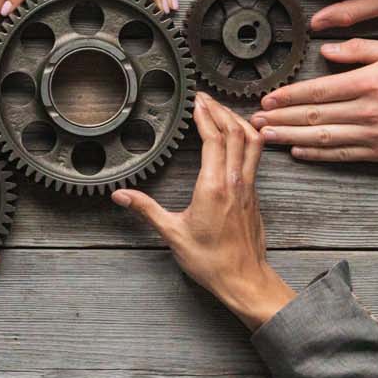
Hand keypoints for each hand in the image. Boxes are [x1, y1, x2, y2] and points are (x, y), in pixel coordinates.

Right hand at [112, 95, 293, 330]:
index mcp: (214, 187)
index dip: (206, 116)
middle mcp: (235, 182)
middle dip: (220, 110)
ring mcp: (248, 187)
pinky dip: (248, 138)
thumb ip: (146, 209)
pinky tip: (240, 136)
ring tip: (222, 110)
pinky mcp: (253, 195)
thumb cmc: (211, 261)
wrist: (244, 279)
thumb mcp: (172, 234)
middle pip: (235, 132)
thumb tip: (122, 195)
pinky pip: (255, 156)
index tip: (196, 101)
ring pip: (252, 141)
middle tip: (205, 98)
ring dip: (238, 120)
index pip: (214, 139)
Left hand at [251, 39, 377, 161]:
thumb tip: (326, 50)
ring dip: (291, 138)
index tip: (268, 99)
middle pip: (314, 116)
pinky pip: (342, 155)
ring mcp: (373, 134)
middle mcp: (367, 110)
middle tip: (254, 121)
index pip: (319, 91)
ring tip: (267, 137)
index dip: (289, 96)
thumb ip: (359, 49)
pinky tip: (298, 151)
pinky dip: (318, 154)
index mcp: (369, 82)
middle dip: (280, 119)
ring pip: (323, 138)